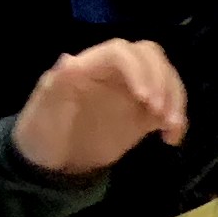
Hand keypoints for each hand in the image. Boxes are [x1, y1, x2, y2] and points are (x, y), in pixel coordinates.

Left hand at [11, 39, 187, 178]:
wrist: (49, 163)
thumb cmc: (41, 133)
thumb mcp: (42, 112)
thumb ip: (57, 86)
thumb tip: (69, 60)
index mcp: (91, 66)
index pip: (122, 52)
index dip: (138, 69)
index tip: (145, 98)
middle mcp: (115, 73)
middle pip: (150, 57)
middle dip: (163, 81)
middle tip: (161, 114)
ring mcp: (131, 93)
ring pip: (165, 78)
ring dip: (175, 99)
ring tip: (171, 126)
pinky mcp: (142, 115)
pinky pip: (167, 107)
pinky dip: (176, 120)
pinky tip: (172, 139)